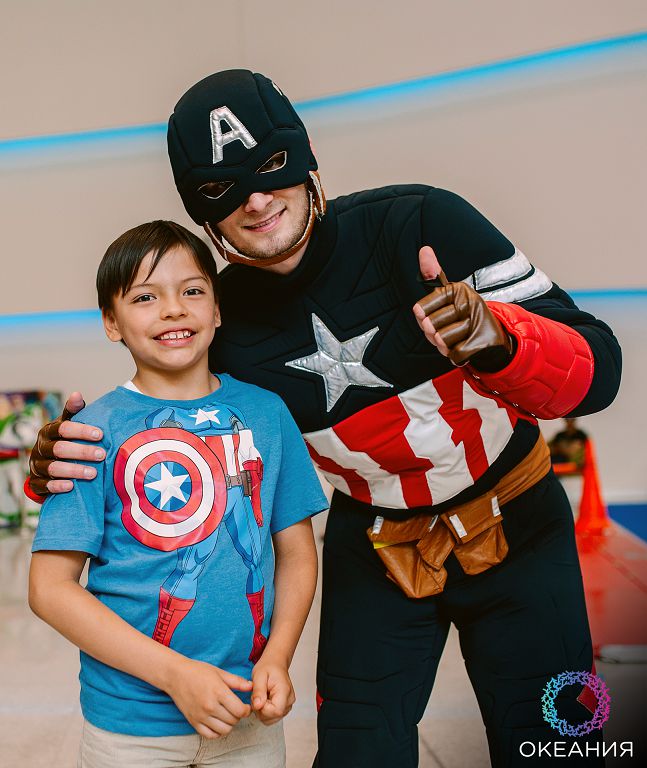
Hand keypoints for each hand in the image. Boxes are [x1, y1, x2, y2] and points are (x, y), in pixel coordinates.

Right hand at [29, 392, 104, 495]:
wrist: (45, 463)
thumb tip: (77, 394)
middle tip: (101, 454)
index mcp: (49, 431)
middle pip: (60, 449)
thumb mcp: (67, 424)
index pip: (63, 428)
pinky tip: (71, 487)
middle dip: (82, 451)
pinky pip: (44, 485)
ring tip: (93, 473)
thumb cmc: (63, 439)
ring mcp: (37, 465)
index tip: (100, 434)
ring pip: (53, 468)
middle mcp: (41, 447)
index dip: (81, 431)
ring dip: (74, 470)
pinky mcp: (37, 482)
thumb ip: (73, 411)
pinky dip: (57, 486)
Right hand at [165, 657, 252, 738]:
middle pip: (233, 721)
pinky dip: (217, 732)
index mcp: (218, 692)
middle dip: (239, 716)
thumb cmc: (198, 671)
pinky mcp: (193, 722)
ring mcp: (201, 716)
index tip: (246, 706)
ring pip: (223, 730)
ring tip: (228, 715)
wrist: (176, 675)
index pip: (239, 710)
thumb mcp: (220, 672)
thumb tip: (251, 687)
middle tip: (237, 709)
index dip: (246, 710)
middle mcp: (210, 706)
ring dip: (229, 725)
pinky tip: (218, 723)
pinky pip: (210, 735)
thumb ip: (237, 681)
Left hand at [251, 656, 295, 725]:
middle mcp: (289, 700)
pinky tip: (264, 700)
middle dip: (260, 710)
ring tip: (261, 696)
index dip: (263, 709)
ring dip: (262, 711)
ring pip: (271, 719)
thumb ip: (258, 691)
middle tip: (258, 695)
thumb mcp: (259, 675)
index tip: (258, 697)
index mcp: (285, 691)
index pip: (275, 711)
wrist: (275, 664)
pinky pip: (272, 717)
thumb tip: (258, 706)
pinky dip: (265, 711)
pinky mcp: (284, 708)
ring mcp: (288, 705)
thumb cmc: (268, 667)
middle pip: (273, 717)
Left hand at [412, 246, 513, 369]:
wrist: (493, 338)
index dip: (421, 315)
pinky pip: (452, 353)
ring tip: (453, 338)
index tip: (423, 315)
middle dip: (431, 333)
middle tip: (443, 329)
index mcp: (459, 290)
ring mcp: (477, 323)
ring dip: (443, 344)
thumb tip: (424, 249)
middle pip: (431, 325)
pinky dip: (453, 354)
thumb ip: (433, 275)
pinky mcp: (480, 342)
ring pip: (441, 340)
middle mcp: (470, 303)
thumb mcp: (448, 294)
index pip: (424, 306)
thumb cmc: (463, 316)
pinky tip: (463, 346)